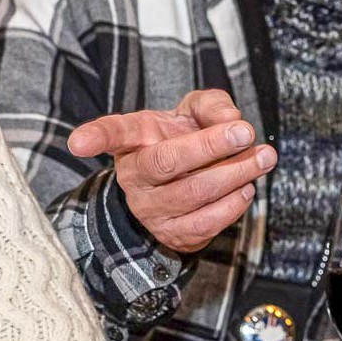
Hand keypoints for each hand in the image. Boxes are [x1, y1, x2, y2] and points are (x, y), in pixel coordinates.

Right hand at [67, 89, 275, 253]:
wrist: (183, 186)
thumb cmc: (184, 140)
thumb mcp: (194, 112)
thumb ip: (212, 105)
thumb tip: (230, 119)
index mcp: (133, 140)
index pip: (110, 134)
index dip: (93, 137)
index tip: (78, 143)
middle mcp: (134, 177)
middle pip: (165, 162)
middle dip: (209, 146)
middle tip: (245, 132)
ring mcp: (150, 210)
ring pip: (192, 194)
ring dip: (235, 174)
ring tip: (264, 157)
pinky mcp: (172, 235)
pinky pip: (205, 223)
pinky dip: (233, 204)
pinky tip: (245, 187)